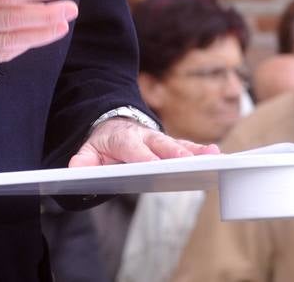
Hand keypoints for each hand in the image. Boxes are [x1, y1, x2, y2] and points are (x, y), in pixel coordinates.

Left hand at [68, 117, 219, 166]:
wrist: (115, 123)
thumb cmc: (104, 142)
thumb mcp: (88, 149)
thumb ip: (83, 159)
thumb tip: (75, 170)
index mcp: (125, 139)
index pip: (135, 150)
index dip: (144, 158)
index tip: (154, 167)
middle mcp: (146, 137)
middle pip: (163, 146)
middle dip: (176, 154)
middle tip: (190, 162)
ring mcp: (161, 140)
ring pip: (180, 145)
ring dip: (197, 151)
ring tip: (215, 155)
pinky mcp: (172, 145)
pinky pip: (188, 148)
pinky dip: (202, 152)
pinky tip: (218, 156)